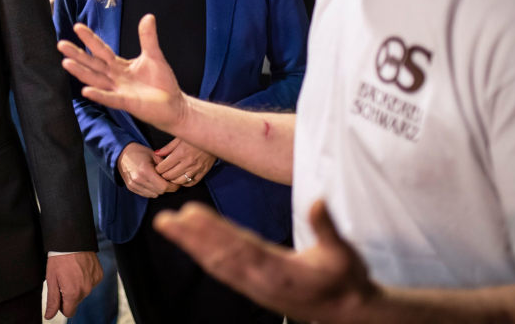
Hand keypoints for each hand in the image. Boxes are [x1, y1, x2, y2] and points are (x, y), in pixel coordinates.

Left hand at [44, 251, 102, 318]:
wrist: (73, 239)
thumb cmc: (59, 258)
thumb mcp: (51, 279)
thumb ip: (52, 300)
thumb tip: (49, 316)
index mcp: (72, 294)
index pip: (69, 312)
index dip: (62, 305)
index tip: (59, 293)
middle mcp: (86, 290)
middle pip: (76, 301)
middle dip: (69, 294)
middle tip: (63, 278)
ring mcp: (94, 282)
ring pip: (84, 292)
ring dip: (78, 286)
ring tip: (71, 271)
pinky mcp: (99, 274)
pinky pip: (91, 283)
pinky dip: (86, 278)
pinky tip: (80, 268)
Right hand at [58, 14, 186, 133]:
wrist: (174, 105)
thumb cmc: (162, 82)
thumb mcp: (154, 55)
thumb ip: (148, 38)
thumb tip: (148, 16)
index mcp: (119, 66)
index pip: (101, 50)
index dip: (90, 39)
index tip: (77, 26)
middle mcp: (115, 77)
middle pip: (93, 64)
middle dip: (77, 54)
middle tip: (61, 44)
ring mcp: (119, 90)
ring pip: (96, 80)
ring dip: (82, 72)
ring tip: (66, 63)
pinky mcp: (127, 103)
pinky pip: (110, 98)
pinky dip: (99, 95)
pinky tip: (86, 91)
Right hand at [117, 142, 179, 197]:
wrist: (121, 154)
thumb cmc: (139, 152)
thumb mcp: (154, 154)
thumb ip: (164, 165)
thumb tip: (175, 174)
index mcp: (145, 171)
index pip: (164, 186)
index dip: (173, 186)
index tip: (177, 183)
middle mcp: (138, 180)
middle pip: (160, 192)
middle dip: (167, 188)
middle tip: (170, 180)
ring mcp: (134, 185)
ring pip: (154, 194)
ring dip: (159, 189)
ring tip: (160, 180)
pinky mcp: (131, 188)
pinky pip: (146, 194)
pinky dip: (152, 190)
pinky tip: (152, 182)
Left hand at [153, 200, 377, 322]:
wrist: (348, 313)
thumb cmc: (345, 279)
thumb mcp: (342, 253)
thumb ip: (326, 227)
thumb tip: (318, 201)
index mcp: (280, 272)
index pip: (240, 247)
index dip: (214, 231)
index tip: (191, 214)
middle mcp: (262, 281)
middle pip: (220, 256)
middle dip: (191, 237)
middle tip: (165, 220)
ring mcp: (255, 287)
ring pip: (217, 265)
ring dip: (191, 245)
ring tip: (169, 227)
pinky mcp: (254, 289)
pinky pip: (223, 272)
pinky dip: (204, 256)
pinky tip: (190, 245)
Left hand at [155, 138, 215, 186]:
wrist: (214, 135)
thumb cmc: (195, 135)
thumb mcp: (179, 138)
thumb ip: (167, 147)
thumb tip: (156, 154)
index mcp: (180, 153)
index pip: (163, 167)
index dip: (158, 168)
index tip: (157, 167)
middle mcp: (188, 162)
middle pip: (169, 176)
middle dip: (163, 175)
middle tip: (162, 173)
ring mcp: (196, 168)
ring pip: (179, 181)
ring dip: (172, 180)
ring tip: (170, 176)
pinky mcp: (203, 171)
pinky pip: (192, 183)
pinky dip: (185, 183)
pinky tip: (181, 179)